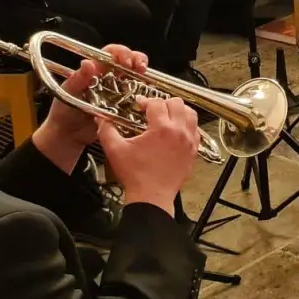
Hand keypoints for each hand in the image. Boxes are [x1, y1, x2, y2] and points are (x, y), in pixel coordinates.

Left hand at [31, 44, 148, 170]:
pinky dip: (145, 94)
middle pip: (128, 60)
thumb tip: (88, 63)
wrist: (68, 137)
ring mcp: (118, 92)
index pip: (111, 53)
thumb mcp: (68, 93)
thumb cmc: (63, 112)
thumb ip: (78, 78)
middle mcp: (109, 78)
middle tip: (140, 68)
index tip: (126, 61)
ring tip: (145, 78)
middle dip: (138, 59)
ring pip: (136, 76)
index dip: (121, 53)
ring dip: (144, 74)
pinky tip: (145, 96)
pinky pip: (138, 97)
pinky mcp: (124, 106)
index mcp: (95, 70)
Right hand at [97, 97, 200, 216]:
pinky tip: (178, 129)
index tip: (138, 104)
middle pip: (177, 103)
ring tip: (167, 115)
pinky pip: (196, 129)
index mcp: (161, 128)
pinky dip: (188, 124)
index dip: (145, 100)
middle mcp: (179, 131)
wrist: (152, 197)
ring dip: (179, 110)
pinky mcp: (194, 150)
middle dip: (163, 102)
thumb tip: (102, 119)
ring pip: (191, 113)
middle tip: (152, 109)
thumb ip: (107, 131)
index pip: (156, 103)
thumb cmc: (136, 176)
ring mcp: (189, 140)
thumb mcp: (116, 150)